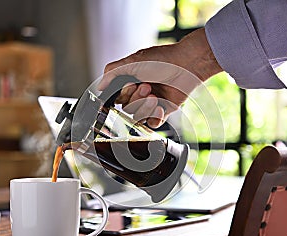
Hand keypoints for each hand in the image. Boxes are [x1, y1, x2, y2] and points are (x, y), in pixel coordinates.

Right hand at [99, 28, 222, 127]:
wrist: (187, 64)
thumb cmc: (162, 59)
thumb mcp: (132, 61)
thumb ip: (112, 72)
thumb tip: (99, 87)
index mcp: (130, 82)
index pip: (117, 98)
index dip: (121, 95)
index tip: (129, 85)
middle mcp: (139, 93)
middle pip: (126, 109)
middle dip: (135, 98)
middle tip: (146, 85)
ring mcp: (151, 103)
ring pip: (138, 117)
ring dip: (144, 107)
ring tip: (154, 94)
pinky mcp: (164, 110)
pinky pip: (153, 123)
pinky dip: (154, 117)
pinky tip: (159, 107)